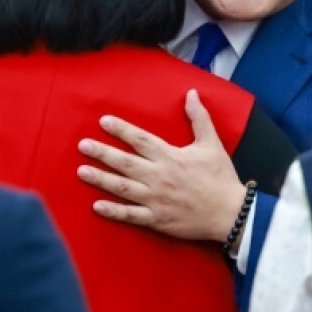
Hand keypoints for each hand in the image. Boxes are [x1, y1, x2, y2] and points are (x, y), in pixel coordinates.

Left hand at [79, 89, 246, 242]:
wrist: (230, 212)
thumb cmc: (220, 177)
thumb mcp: (212, 144)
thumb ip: (199, 118)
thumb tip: (191, 93)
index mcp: (171, 157)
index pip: (141, 140)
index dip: (121, 130)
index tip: (103, 121)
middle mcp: (159, 176)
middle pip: (125, 162)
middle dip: (102, 153)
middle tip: (82, 145)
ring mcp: (156, 199)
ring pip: (122, 188)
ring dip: (100, 179)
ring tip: (81, 171)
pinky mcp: (157, 219)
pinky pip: (131, 215)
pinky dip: (113, 211)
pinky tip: (96, 206)